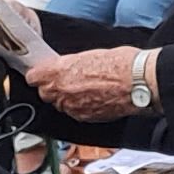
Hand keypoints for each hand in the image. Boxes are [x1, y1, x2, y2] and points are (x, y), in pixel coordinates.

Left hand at [23, 46, 140, 121]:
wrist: (139, 83)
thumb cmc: (121, 63)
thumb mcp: (90, 55)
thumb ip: (70, 65)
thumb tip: (65, 68)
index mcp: (59, 72)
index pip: (34, 77)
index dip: (40, 74)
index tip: (44, 72)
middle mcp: (62, 92)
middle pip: (45, 93)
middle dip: (54, 87)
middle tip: (69, 79)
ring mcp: (73, 107)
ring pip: (60, 104)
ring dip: (68, 98)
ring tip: (86, 88)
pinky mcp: (85, 118)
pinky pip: (75, 112)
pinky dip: (81, 107)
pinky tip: (95, 97)